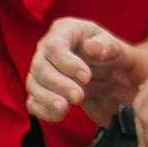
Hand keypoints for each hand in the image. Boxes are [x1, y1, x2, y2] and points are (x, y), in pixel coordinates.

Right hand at [27, 17, 147, 123]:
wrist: (108, 72)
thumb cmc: (109, 53)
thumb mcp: (114, 47)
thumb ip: (105, 46)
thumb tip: (90, 48)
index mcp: (64, 31)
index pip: (54, 46)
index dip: (67, 63)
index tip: (86, 76)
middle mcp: (46, 49)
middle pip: (40, 67)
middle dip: (58, 84)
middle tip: (79, 96)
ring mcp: (40, 70)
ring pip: (33, 85)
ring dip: (48, 99)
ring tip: (65, 108)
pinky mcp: (41, 90)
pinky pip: (33, 102)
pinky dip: (43, 110)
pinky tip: (59, 115)